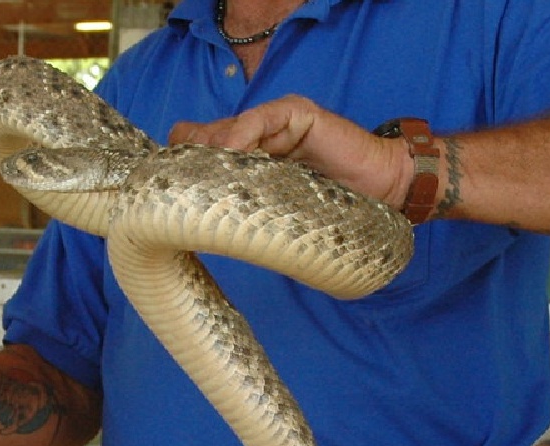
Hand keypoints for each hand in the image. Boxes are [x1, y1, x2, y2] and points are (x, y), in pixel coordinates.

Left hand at [168, 95, 413, 210]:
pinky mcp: (293, 114)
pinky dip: (240, 138)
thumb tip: (189, 226)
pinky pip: (256, 120)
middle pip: (196, 137)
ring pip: (220, 130)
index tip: (169, 197)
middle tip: (187, 193)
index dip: (178, 168)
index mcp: (239, 157)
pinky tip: (236, 158)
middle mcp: (248, 136)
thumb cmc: (324, 208)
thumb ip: (237, 206)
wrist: (379, 190)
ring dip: (211, 157)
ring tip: (211, 183)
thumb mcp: (267, 210)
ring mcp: (270, 122)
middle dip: (188, 164)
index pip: (190, 149)